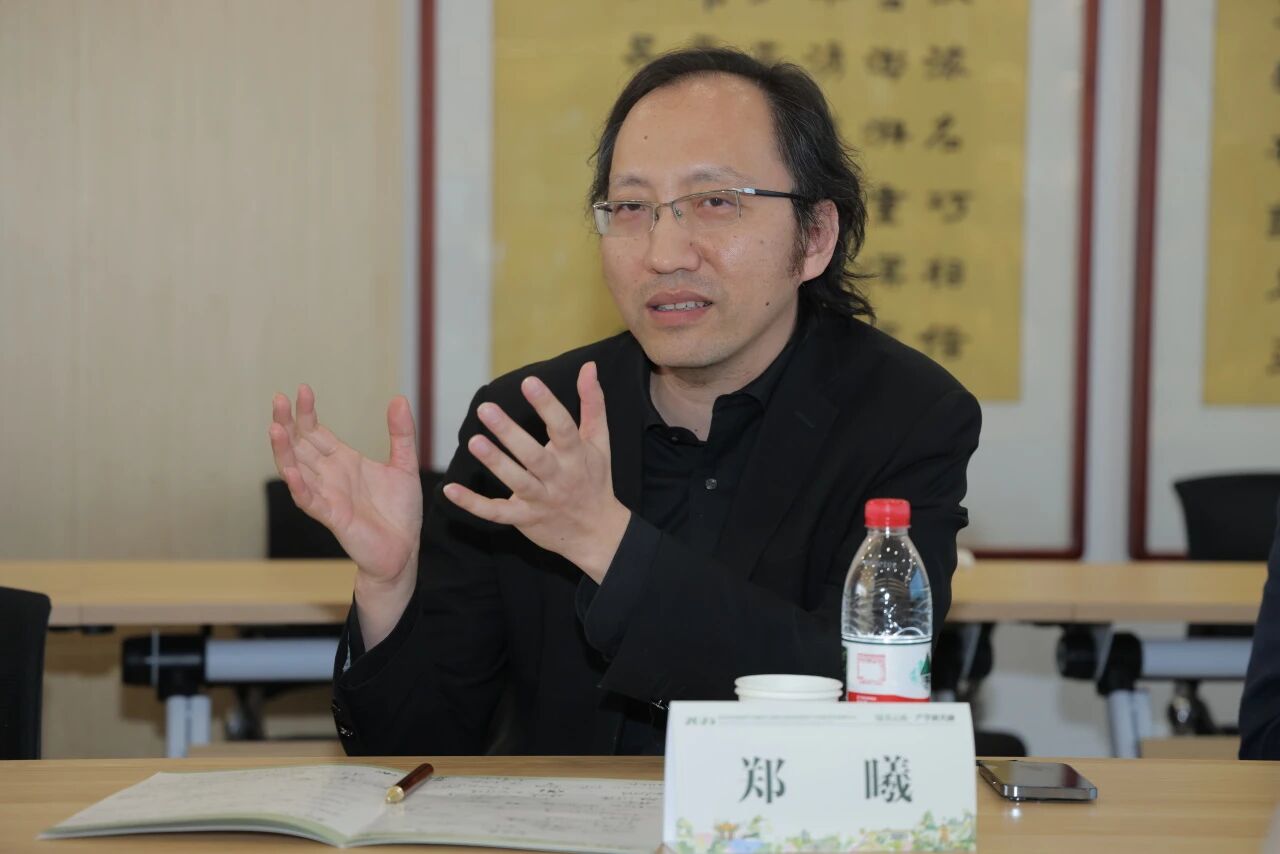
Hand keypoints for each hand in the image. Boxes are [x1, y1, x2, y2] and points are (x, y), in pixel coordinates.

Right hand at [268, 385, 422, 588]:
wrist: (404, 549)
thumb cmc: (399, 511)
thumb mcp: (405, 465)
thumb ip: (401, 433)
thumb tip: (398, 398)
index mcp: (344, 462)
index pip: (316, 432)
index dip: (307, 413)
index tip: (302, 390)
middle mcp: (330, 476)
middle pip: (300, 445)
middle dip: (287, 423)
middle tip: (278, 399)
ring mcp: (327, 495)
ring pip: (296, 470)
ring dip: (284, 451)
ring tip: (275, 428)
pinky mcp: (332, 517)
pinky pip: (309, 500)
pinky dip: (299, 486)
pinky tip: (291, 471)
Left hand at [442, 362, 630, 582]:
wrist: (597, 533)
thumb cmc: (595, 480)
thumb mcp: (599, 442)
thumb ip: (593, 403)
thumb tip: (589, 367)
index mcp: (577, 456)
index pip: (563, 428)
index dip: (547, 405)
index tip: (529, 382)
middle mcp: (559, 478)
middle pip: (534, 456)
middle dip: (510, 434)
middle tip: (486, 408)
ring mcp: (541, 501)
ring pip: (516, 482)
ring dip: (495, 463)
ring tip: (474, 441)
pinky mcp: (524, 519)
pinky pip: (496, 513)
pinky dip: (473, 504)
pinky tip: (450, 490)